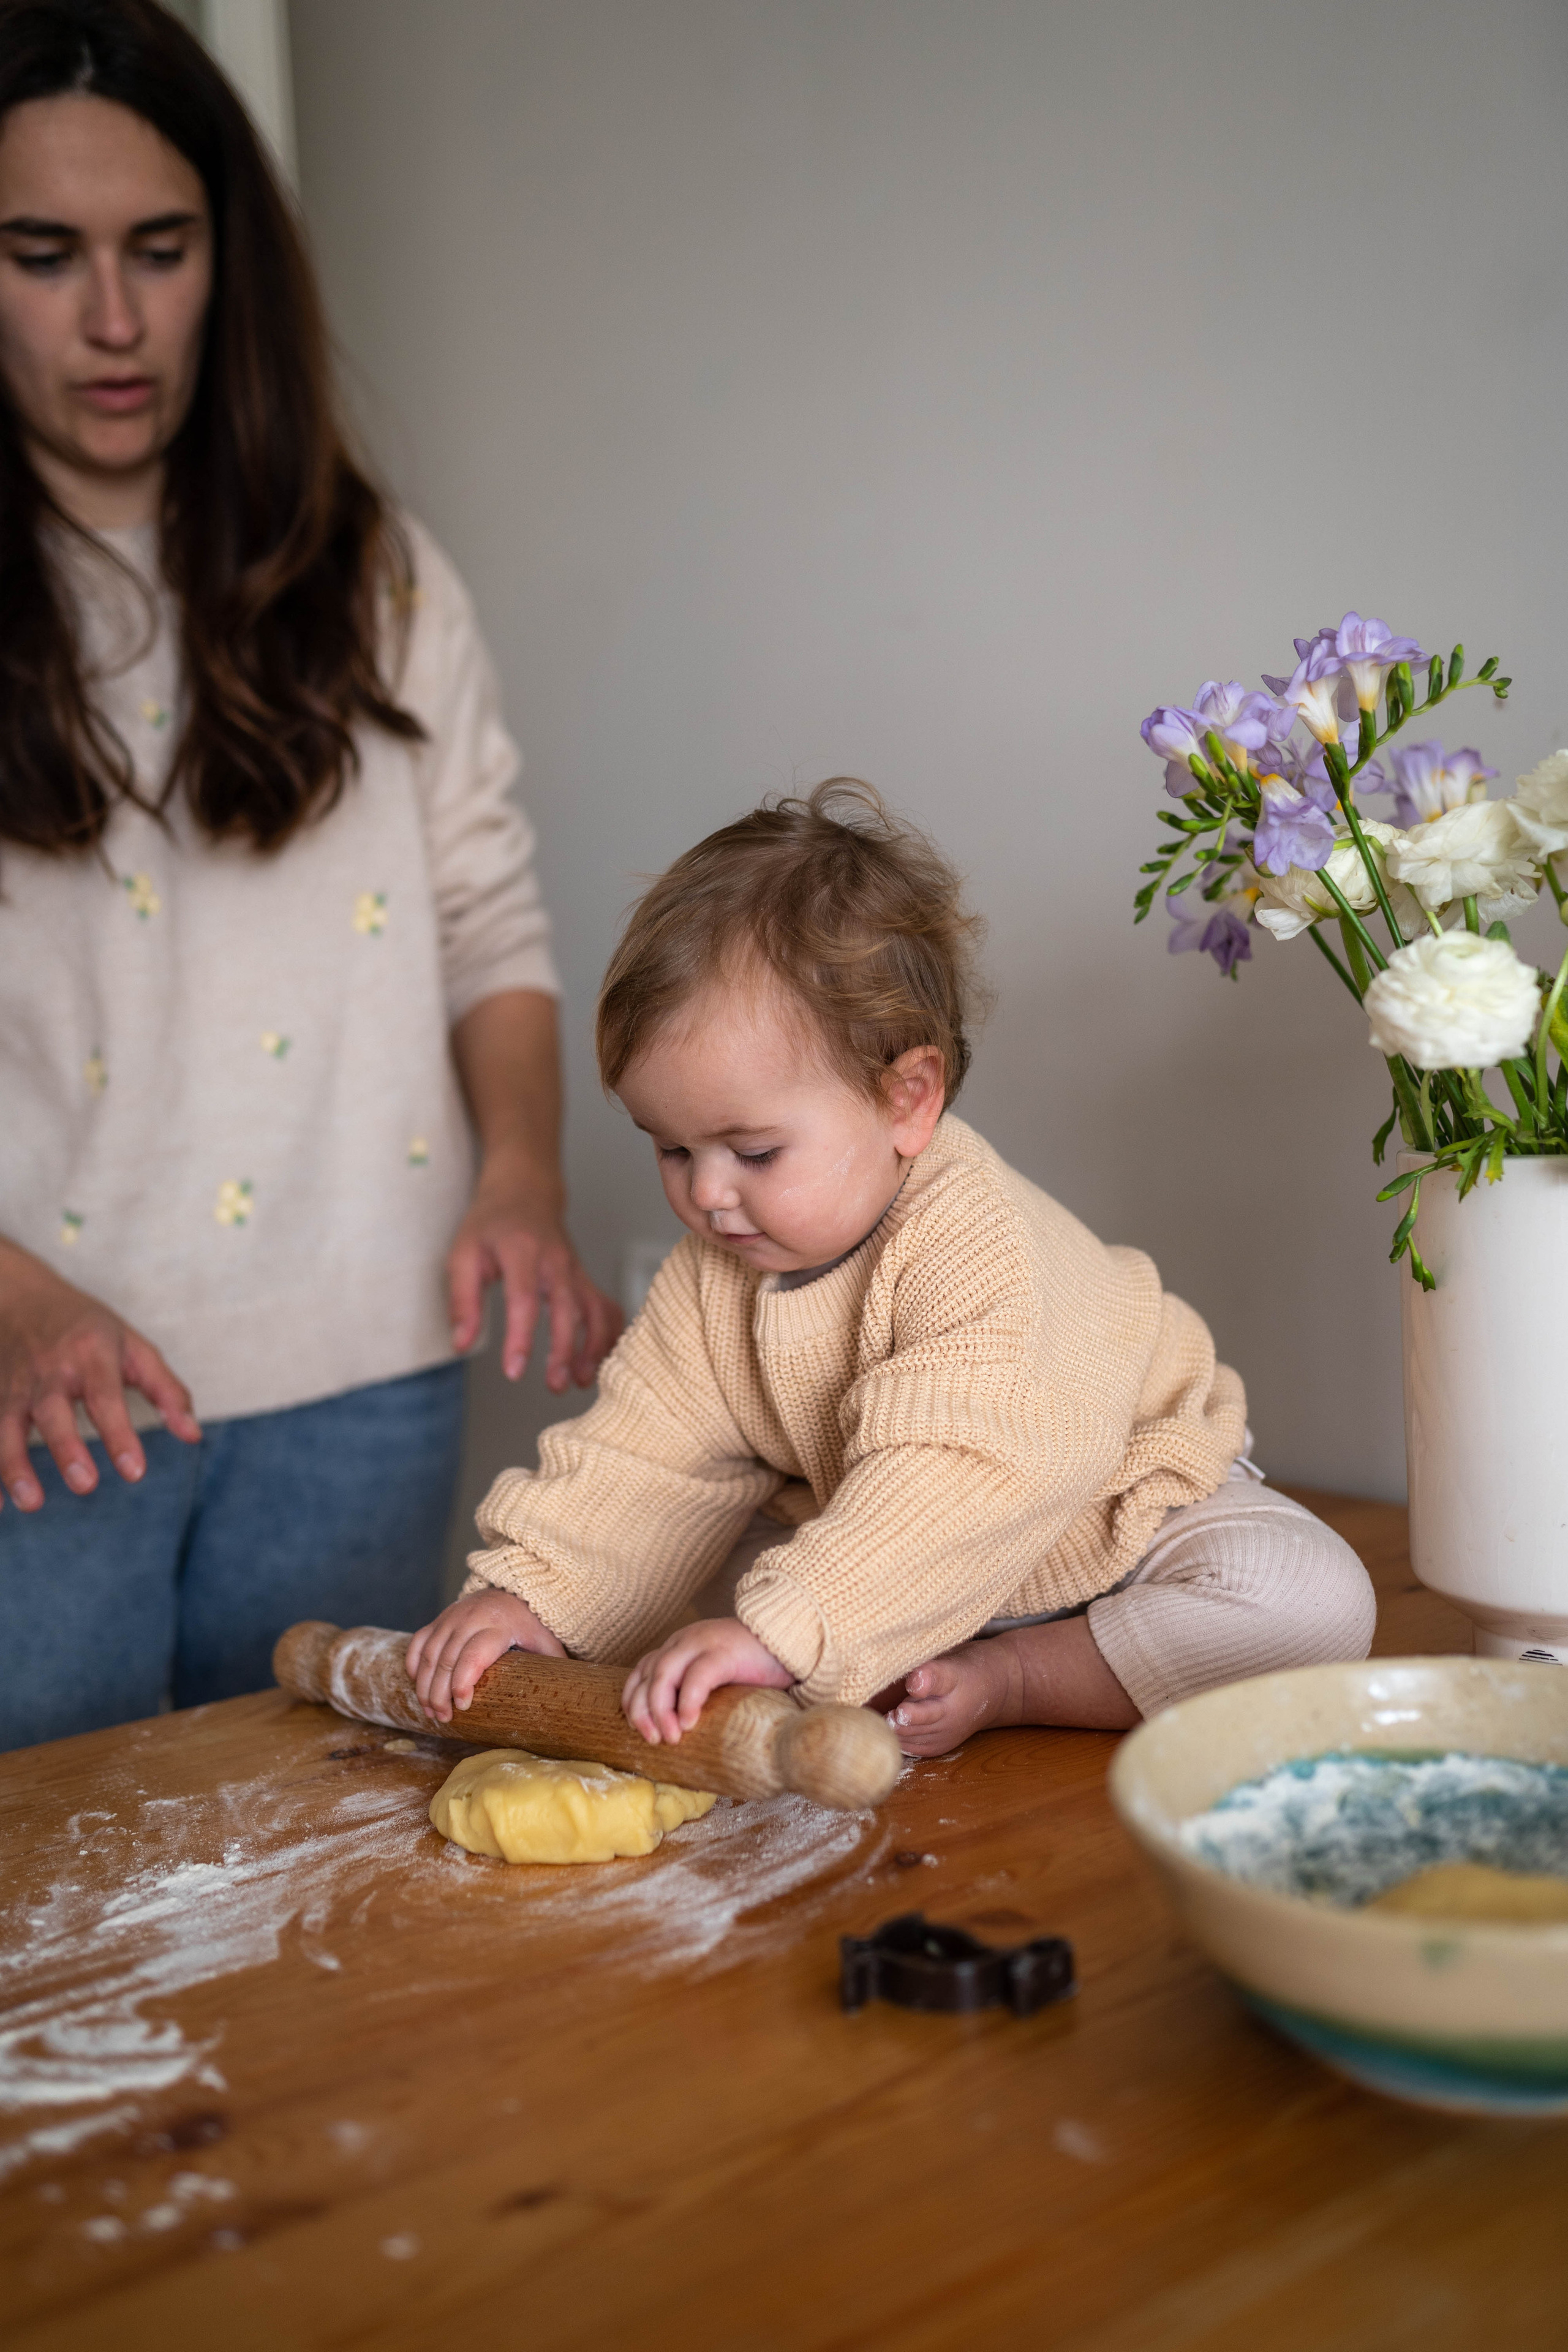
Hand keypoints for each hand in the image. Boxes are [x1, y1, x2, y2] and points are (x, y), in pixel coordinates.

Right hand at [0, 1241, 199, 1511]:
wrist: (20, 1296)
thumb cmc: (88, 1328)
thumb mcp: (133, 1346)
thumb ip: (166, 1391)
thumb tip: (193, 1436)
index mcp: (89, 1354)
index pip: (105, 1396)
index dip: (119, 1434)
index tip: (135, 1473)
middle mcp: (47, 1370)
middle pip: (52, 1411)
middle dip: (66, 1448)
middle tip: (85, 1485)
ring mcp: (13, 1384)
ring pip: (6, 1425)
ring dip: (14, 1465)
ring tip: (31, 1503)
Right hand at [405, 1587, 565, 1721]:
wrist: (515, 1589)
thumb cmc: (532, 1624)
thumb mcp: (546, 1642)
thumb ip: (553, 1667)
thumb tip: (566, 1699)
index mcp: (499, 1625)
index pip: (474, 1655)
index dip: (463, 1683)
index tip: (462, 1706)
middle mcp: (471, 1618)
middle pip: (447, 1659)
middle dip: (440, 1693)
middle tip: (443, 1718)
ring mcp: (452, 1617)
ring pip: (429, 1654)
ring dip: (424, 1686)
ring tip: (429, 1711)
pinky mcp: (440, 1618)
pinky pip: (419, 1641)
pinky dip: (414, 1664)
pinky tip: (417, 1685)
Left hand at [446, 1150, 622, 1393]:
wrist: (524, 1191)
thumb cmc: (490, 1225)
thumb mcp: (462, 1255)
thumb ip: (463, 1301)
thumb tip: (462, 1344)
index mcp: (521, 1250)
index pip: (524, 1299)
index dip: (521, 1338)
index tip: (514, 1371)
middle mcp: (555, 1260)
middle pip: (567, 1307)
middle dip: (566, 1350)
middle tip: (556, 1385)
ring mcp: (575, 1269)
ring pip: (595, 1308)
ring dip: (594, 1346)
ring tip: (582, 1380)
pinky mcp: (584, 1278)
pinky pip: (605, 1306)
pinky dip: (609, 1334)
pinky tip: (599, 1361)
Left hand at [621, 1616, 792, 1744]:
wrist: (794, 1638)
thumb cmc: (758, 1665)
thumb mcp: (717, 1674)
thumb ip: (696, 1688)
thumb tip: (680, 1730)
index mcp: (680, 1646)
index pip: (642, 1670)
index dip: (633, 1700)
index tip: (638, 1729)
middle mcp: (685, 1641)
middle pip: (647, 1675)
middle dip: (642, 1711)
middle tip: (652, 1739)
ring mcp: (703, 1643)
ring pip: (664, 1674)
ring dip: (661, 1710)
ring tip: (670, 1738)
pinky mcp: (725, 1652)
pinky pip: (697, 1677)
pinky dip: (688, 1701)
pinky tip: (689, 1723)